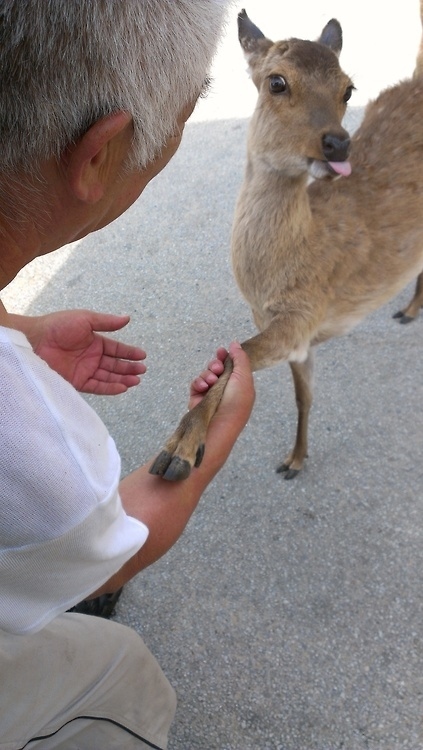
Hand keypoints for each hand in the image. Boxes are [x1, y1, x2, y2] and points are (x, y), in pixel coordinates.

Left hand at [15, 310, 145, 394]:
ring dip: (123, 379)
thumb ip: (107, 322)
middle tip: (142, 370)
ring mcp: (85, 370)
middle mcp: (91, 357)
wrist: (35, 341)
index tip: (142, 356)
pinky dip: (110, 388)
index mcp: (94, 341)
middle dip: (129, 368)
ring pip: (109, 377)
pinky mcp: (77, 381)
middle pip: (115, 364)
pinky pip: (97, 386)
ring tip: (136, 380)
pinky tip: (122, 387)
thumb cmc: (58, 326)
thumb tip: (127, 318)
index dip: (129, 353)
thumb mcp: (85, 319)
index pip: (116, 349)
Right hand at [189, 341, 254, 421]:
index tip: (222, 350)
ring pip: (205, 374)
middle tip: (217, 369)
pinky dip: (199, 383)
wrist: (219, 424)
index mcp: (239, 385)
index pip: (231, 366)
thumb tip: (234, 343)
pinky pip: (196, 384)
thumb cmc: (236, 403)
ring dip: (208, 374)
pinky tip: (203, 388)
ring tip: (212, 381)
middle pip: (216, 368)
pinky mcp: (197, 399)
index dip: (225, 357)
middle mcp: (225, 389)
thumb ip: (240, 358)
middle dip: (216, 365)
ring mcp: (210, 394)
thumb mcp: (244, 377)